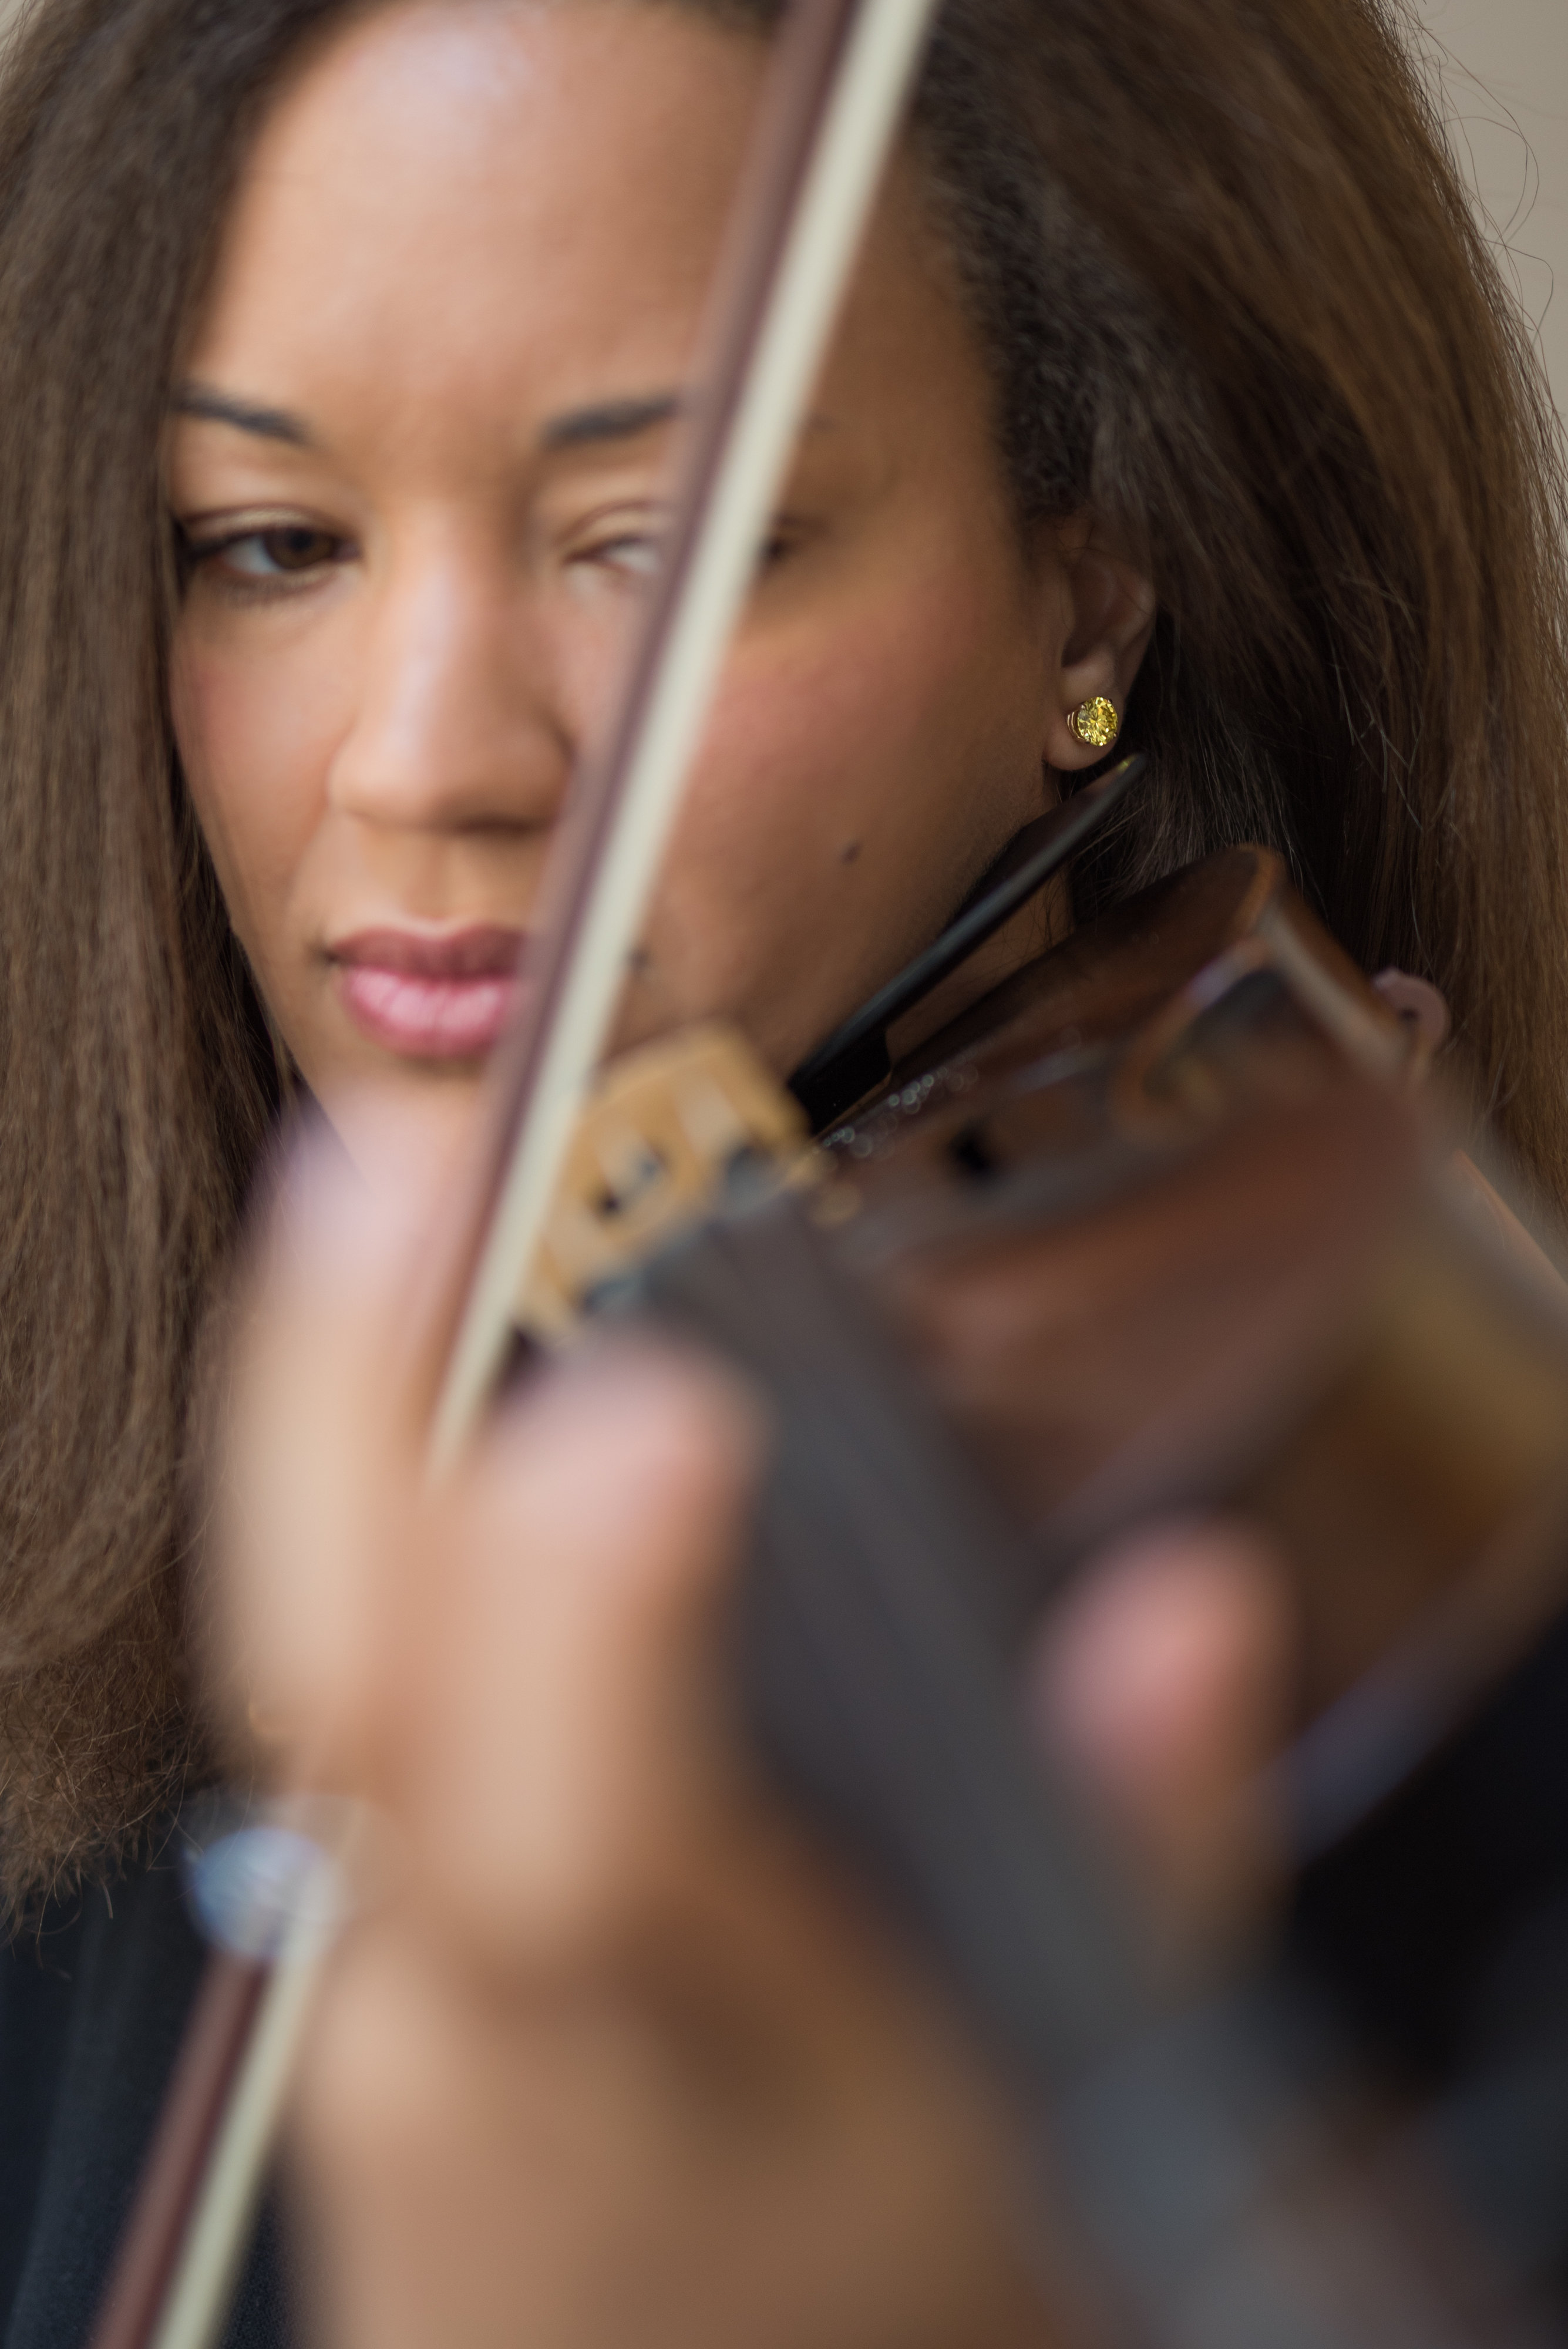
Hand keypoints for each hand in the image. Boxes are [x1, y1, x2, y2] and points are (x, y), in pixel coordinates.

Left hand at [211, 1117, 1285, 2348]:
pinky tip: (405, 1386)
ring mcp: (369, 1994)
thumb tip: (1186, 1620)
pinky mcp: (342, 1969)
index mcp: (674, 2065)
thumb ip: (1134, 1856)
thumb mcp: (1058, 2111)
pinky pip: (324, 1715)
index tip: (653, 1412)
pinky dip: (351, 1520)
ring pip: (303, 1690)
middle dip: (344, 1413)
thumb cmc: (878, 2301)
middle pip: (348, 1712)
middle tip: (394, 1160)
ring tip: (390, 1205)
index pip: (591, 1842)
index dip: (603, 1623)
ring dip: (325, 1428)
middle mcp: (472, 2020)